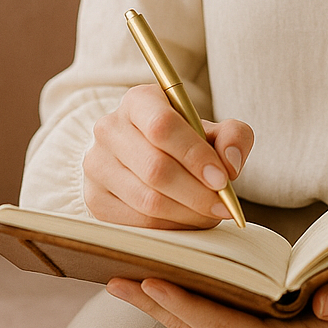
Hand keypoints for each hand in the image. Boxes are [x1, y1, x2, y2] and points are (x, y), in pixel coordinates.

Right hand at [83, 84, 252, 229]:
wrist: (142, 155)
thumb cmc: (183, 141)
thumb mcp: (211, 130)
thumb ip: (233, 136)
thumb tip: (231, 164)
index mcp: (139, 101)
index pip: (163, 126)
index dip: (194, 155)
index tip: (222, 179)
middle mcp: (110, 129)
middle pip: (155, 168)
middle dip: (197, 193)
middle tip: (223, 205)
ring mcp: (97, 165)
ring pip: (146, 200)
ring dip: (187, 213)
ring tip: (210, 214)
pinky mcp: (94, 198)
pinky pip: (137, 222)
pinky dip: (170, 227)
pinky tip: (187, 220)